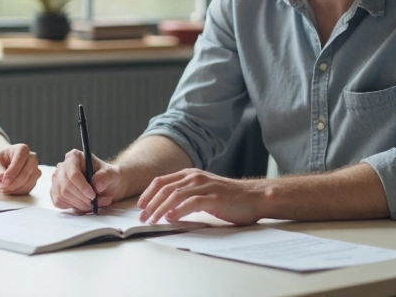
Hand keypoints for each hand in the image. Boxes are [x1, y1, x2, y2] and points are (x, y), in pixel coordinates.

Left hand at [0, 143, 40, 194]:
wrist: (5, 164)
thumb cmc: (0, 161)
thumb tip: (0, 177)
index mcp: (22, 149)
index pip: (20, 159)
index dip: (12, 172)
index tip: (3, 181)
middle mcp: (32, 157)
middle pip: (27, 171)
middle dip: (14, 182)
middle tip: (3, 187)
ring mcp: (35, 168)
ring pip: (30, 181)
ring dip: (16, 188)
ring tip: (4, 189)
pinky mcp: (35, 178)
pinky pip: (30, 187)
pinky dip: (19, 191)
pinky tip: (10, 190)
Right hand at [51, 148, 126, 212]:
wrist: (105, 185)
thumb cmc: (107, 176)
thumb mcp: (111, 174)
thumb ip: (105, 177)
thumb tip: (96, 185)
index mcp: (74, 157)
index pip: (73, 173)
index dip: (82, 186)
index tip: (93, 196)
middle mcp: (62, 167)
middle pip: (66, 186)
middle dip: (82, 198)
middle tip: (95, 203)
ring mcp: (57, 180)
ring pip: (62, 196)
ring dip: (80, 204)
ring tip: (95, 203)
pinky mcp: (55, 192)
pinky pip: (60, 202)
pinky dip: (73, 207)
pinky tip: (84, 204)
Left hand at [137, 168, 266, 224]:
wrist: (255, 197)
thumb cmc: (229, 197)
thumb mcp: (203, 191)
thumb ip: (186, 195)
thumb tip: (167, 209)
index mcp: (190, 174)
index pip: (161, 181)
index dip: (148, 193)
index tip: (140, 206)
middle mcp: (195, 177)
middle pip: (164, 189)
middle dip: (150, 204)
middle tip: (142, 217)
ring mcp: (204, 186)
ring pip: (174, 196)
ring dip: (160, 209)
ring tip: (152, 220)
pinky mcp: (213, 197)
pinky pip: (190, 203)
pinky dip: (178, 210)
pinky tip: (170, 218)